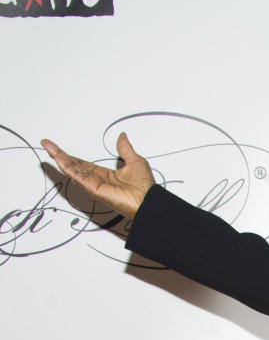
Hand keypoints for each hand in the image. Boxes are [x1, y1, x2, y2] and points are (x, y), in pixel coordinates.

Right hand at [40, 132, 154, 218]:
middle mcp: (99, 181)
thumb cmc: (146, 188)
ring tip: (48, 148)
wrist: (150, 202)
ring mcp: (96, 186)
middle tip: (46, 145)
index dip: (71, 156)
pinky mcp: (96, 190)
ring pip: (74, 170)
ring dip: (60, 159)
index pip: (84, 164)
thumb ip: (125, 149)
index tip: (58, 148)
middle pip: (75, 166)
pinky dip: (69, 168)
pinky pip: (80, 177)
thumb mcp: (135, 161)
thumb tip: (122, 136)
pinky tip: (59, 159)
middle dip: (60, 155)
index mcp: (107, 176)